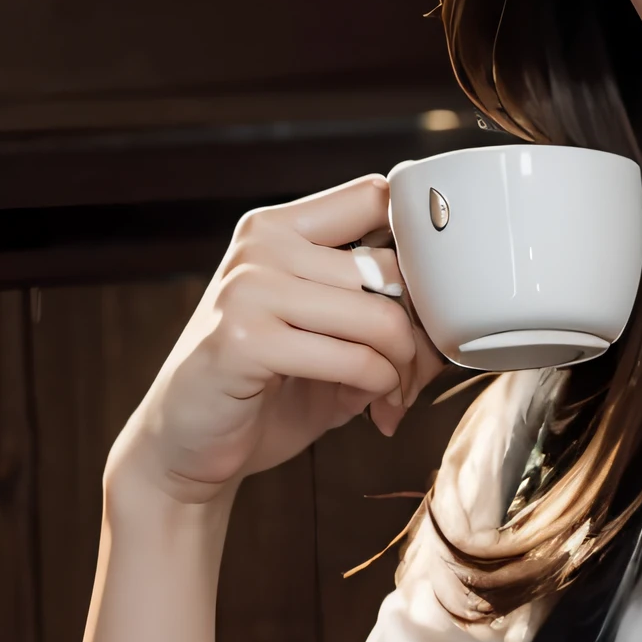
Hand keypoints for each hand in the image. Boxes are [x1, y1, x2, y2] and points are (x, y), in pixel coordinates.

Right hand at [108, 176, 446, 514]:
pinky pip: (354, 359)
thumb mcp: (326, 336)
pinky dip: (378, 388)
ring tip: (394, 396)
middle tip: (417, 372)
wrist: (188, 447)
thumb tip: (452, 315)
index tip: (429, 299)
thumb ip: (376, 308)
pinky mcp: (247, 340)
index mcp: (280, 228)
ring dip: (403, 369)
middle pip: (391, 264)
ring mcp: (250, 289)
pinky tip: (372, 409)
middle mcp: (263, 246)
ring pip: (379, 316)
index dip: (419, 245)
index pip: (377, 195)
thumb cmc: (264, 389)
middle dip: (422, 328)